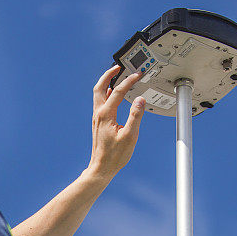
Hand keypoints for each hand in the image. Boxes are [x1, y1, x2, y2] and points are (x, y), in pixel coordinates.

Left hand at [87, 64, 145, 181]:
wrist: (101, 168)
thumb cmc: (114, 156)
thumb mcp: (130, 136)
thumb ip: (136, 116)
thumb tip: (140, 99)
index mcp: (106, 115)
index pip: (117, 92)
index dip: (128, 81)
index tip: (137, 75)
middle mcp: (98, 114)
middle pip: (100, 87)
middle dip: (109, 75)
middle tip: (118, 67)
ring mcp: (97, 119)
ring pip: (98, 94)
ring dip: (106, 83)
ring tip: (116, 77)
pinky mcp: (98, 123)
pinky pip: (100, 102)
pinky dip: (106, 93)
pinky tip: (113, 96)